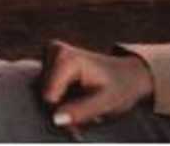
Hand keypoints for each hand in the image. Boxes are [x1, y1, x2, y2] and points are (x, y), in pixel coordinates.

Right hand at [38, 41, 153, 131]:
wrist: (126, 74)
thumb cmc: (119, 89)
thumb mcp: (106, 104)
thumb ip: (81, 111)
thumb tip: (55, 120)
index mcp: (66, 59)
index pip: (49, 98)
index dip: (64, 112)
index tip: (84, 113)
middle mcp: (54, 49)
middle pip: (44, 94)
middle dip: (62, 107)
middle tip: (86, 108)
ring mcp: (50, 50)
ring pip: (43, 92)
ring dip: (61, 102)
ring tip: (82, 98)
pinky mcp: (48, 56)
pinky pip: (45, 86)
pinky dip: (59, 95)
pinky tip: (74, 92)